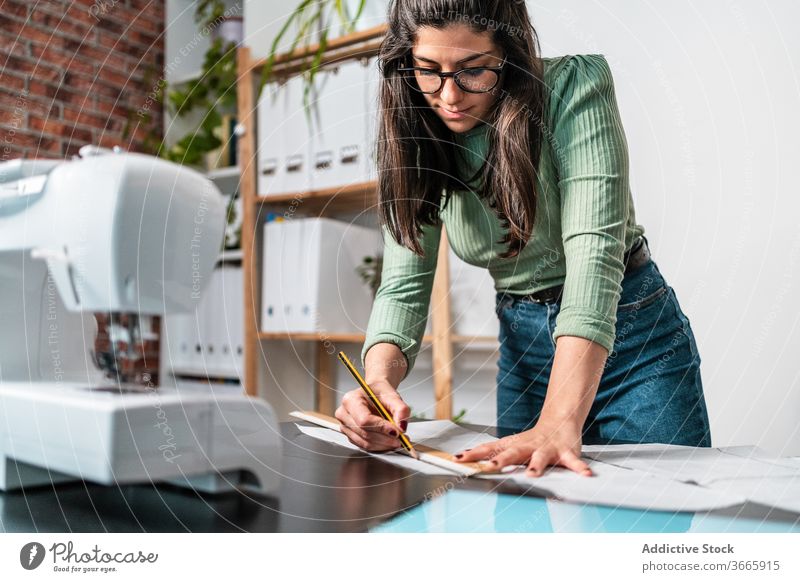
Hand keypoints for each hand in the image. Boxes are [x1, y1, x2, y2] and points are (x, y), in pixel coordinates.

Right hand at [335, 380, 409, 452]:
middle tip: (401, 438)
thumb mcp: (392, 395)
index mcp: (351, 400)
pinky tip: (389, 441)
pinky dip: (379, 446)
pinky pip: (365, 446)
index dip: (381, 427)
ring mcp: (345, 426)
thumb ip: (400, 409)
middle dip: (385, 438)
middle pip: (364, 433)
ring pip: (365, 443)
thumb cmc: (379, 393)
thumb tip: (401, 426)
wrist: (374, 395)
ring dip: (384, 444)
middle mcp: (343, 413)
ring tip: (398, 440)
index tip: (396, 431)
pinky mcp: (350, 436)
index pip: (364, 419)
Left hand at [453, 416, 592, 476]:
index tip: (459, 459)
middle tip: (490, 468)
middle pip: (511, 453)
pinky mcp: (565, 452)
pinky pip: (573, 462)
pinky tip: (585, 474)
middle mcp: (527, 446)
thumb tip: (460, 457)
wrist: (559, 421)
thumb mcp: (509, 445)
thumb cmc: (532, 439)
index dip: (474, 454)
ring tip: (532, 474)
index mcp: (513, 445)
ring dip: (536, 466)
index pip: (489, 448)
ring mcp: (546, 448)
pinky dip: (579, 467)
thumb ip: (489, 452)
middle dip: (500, 460)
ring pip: (540, 457)